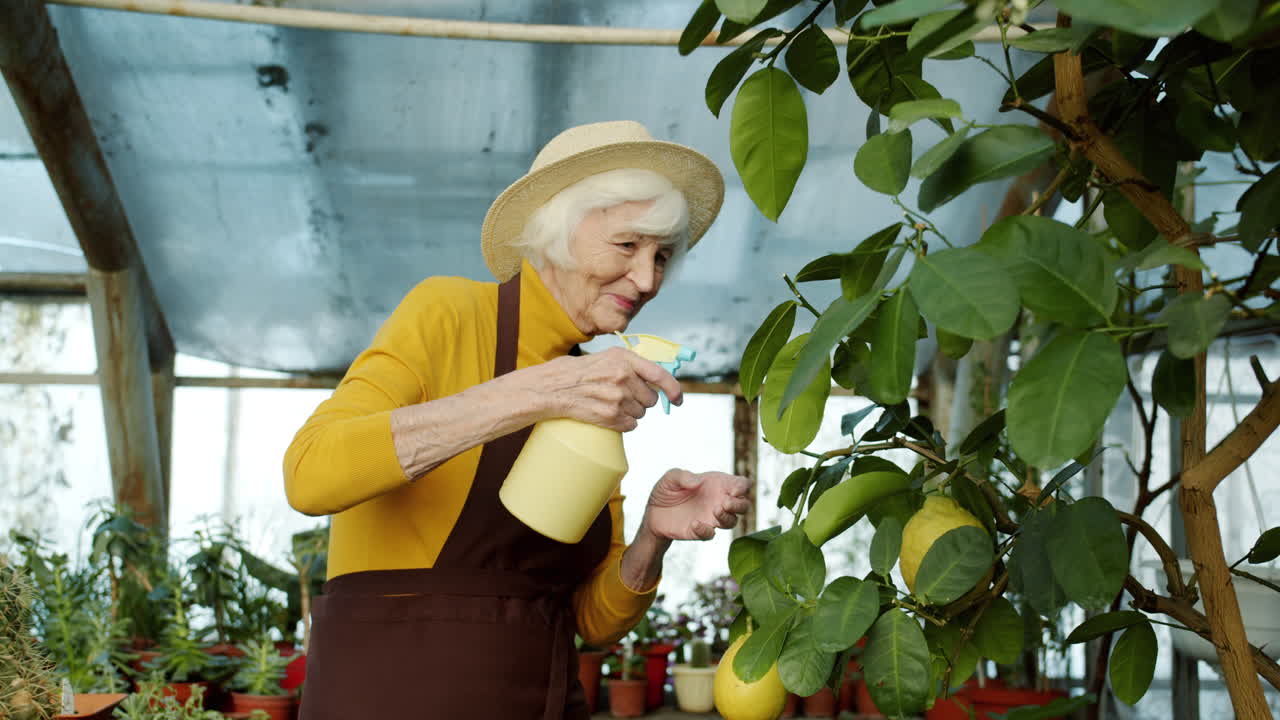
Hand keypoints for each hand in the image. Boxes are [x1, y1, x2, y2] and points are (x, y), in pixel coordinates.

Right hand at [519, 347, 682, 430]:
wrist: (554, 387)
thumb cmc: (581, 371)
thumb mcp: (609, 357)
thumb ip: (633, 365)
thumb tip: (658, 379)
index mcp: (625, 358)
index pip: (660, 375)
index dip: (674, 389)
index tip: (678, 399)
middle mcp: (623, 376)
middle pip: (651, 399)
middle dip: (643, 401)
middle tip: (625, 396)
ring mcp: (617, 397)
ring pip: (641, 414)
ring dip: (632, 412)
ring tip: (612, 403)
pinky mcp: (610, 415)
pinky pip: (631, 425)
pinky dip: (624, 423)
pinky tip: (609, 414)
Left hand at [642, 469, 752, 540]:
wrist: (653, 512)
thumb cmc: (666, 491)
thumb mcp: (670, 478)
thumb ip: (682, 476)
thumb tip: (697, 482)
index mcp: (717, 484)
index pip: (741, 484)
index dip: (743, 486)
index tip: (733, 490)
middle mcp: (719, 501)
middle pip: (743, 505)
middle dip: (740, 505)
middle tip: (725, 502)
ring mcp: (712, 518)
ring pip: (732, 521)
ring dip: (727, 517)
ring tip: (715, 510)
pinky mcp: (701, 531)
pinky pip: (711, 534)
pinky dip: (706, 530)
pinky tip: (694, 523)